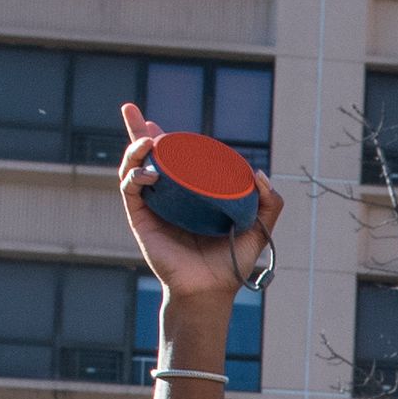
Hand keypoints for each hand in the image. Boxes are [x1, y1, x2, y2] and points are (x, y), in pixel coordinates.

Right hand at [114, 103, 276, 305]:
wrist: (210, 290)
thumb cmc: (230, 263)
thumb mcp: (258, 229)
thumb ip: (267, 203)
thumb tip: (258, 172)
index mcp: (189, 196)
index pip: (173, 160)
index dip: (164, 139)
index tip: (161, 123)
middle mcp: (167, 198)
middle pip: (145, 157)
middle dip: (136, 131)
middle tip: (130, 109)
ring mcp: (151, 207)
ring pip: (133, 168)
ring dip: (134, 149)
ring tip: (145, 139)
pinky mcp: (140, 220)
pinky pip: (130, 190)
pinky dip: (135, 175)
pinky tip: (150, 171)